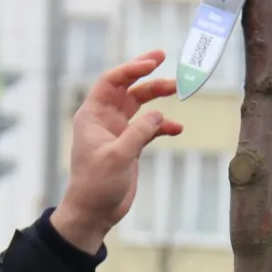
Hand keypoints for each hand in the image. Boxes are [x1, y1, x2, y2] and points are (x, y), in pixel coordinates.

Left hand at [51, 50, 183, 252]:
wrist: (94, 212)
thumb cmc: (96, 185)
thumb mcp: (118, 156)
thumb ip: (138, 132)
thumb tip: (158, 114)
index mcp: (93, 115)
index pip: (112, 81)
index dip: (131, 68)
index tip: (153, 62)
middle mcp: (104, 119)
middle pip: (128, 88)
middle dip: (146, 74)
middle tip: (164, 58)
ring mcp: (118, 131)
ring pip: (140, 105)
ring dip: (158, 97)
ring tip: (179, 89)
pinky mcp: (129, 145)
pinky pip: (148, 128)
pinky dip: (162, 126)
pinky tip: (177, 129)